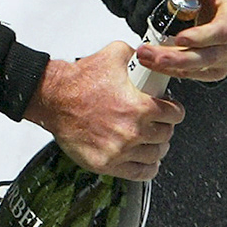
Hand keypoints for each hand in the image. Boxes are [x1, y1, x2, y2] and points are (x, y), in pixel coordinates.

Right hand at [25, 42, 183, 179]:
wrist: (52, 98)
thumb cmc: (77, 82)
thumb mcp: (111, 55)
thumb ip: (134, 54)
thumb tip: (146, 54)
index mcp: (138, 107)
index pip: (175, 115)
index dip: (174, 110)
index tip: (170, 110)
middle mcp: (131, 131)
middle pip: (166, 135)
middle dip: (164, 127)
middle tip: (157, 123)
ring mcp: (119, 150)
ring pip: (155, 155)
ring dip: (155, 147)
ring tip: (150, 140)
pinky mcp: (106, 163)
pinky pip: (140, 173)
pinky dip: (146, 166)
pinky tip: (143, 158)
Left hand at [130, 0, 226, 83]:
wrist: (221, 10)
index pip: (223, 31)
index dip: (202, 37)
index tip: (180, 38)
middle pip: (210, 55)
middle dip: (178, 58)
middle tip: (151, 54)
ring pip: (200, 67)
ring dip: (171, 66)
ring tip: (146, 57)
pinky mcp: (216, 68)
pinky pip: (195, 74)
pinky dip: (174, 72)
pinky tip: (155, 64)